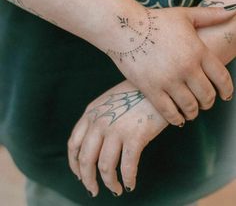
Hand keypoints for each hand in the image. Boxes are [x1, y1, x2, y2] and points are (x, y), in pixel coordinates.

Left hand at [68, 81, 167, 196]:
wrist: (156, 85)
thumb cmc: (135, 94)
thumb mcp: (109, 100)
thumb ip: (98, 118)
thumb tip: (95, 144)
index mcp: (91, 113)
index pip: (74, 144)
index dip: (75, 164)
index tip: (80, 175)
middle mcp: (99, 122)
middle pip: (86, 160)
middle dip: (87, 180)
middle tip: (93, 190)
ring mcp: (116, 129)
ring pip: (104, 167)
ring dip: (109, 184)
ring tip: (116, 190)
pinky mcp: (135, 136)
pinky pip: (127, 167)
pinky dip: (128, 180)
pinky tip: (131, 184)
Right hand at [108, 6, 234, 124]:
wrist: (125, 28)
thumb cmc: (155, 20)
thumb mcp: (185, 15)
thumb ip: (210, 15)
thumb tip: (232, 12)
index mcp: (198, 51)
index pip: (222, 78)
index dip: (226, 91)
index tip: (225, 96)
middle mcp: (186, 68)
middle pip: (207, 96)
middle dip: (208, 102)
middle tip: (205, 103)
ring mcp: (168, 80)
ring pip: (190, 107)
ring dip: (193, 112)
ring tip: (191, 112)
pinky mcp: (151, 89)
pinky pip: (168, 112)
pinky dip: (176, 119)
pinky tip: (177, 119)